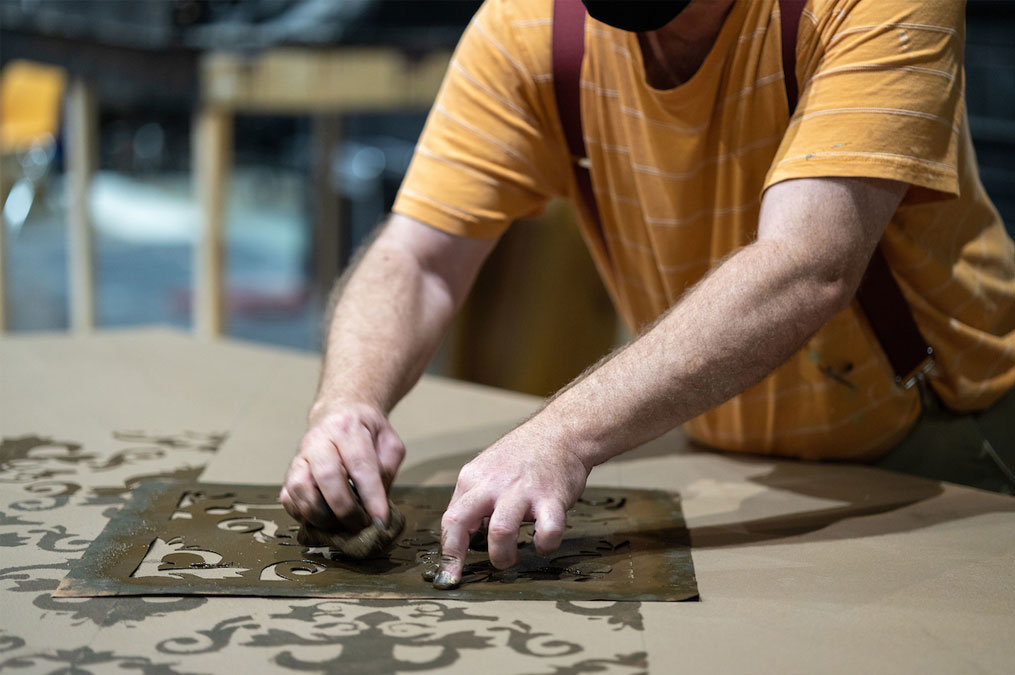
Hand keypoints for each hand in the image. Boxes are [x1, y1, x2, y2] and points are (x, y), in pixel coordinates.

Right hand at [280, 401, 404, 531]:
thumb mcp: (389, 443)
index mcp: (348, 428)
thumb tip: (376, 506)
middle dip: (346, 509)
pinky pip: (288, 499)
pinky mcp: (289, 473)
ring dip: (322, 515)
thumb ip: (386, 471)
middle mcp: (319, 440)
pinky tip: (322, 519)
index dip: (371, 497)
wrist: (340, 411)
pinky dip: (304, 515)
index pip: (360, 465)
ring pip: (301, 490)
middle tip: (361, 525)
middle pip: (327, 477)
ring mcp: (300, 457)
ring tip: (341, 524)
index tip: (380, 520)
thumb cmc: (366, 430)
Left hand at [434, 422, 591, 588]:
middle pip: (460, 522)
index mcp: (473, 478)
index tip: (448, 574)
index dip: (447, 551)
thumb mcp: (487, 469)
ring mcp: (522, 491)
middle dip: (457, 556)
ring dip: (503, 555)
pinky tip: (544, 542)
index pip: (450, 518)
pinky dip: (545, 545)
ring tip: (510, 558)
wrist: (561, 431)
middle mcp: (493, 484)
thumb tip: (462, 534)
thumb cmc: (524, 455)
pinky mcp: (552, 498)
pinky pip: (548, 532)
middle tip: (463, 575)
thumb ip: (474, 499)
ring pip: (500, 532)